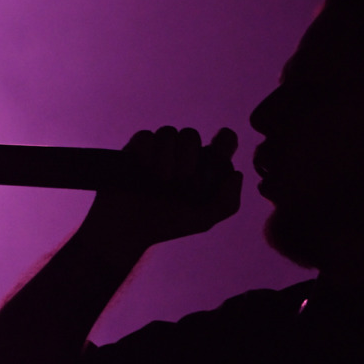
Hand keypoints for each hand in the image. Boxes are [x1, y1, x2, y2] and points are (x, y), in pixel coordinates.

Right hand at [79, 126, 242, 254]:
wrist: (127, 230)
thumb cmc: (167, 225)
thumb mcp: (203, 220)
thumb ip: (227, 202)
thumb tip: (236, 173)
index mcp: (203, 167)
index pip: (223, 140)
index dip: (224, 142)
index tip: (216, 159)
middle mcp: (182, 155)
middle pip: (191, 135)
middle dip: (187, 157)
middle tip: (180, 181)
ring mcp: (158, 150)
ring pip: (168, 132)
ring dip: (166, 158)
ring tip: (160, 180)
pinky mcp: (135, 149)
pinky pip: (146, 136)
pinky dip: (147, 152)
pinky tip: (143, 169)